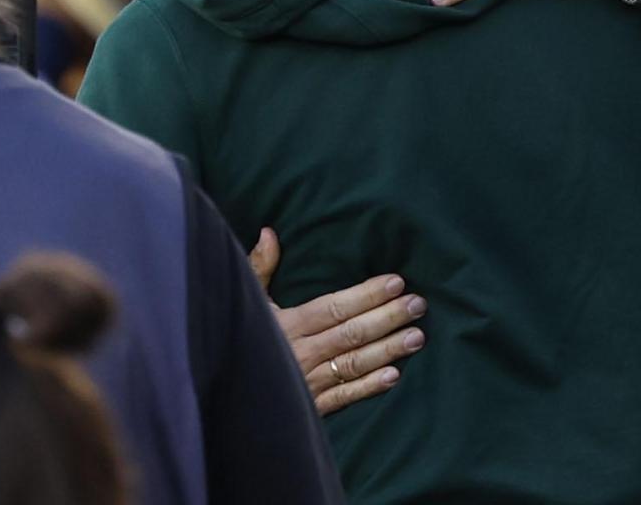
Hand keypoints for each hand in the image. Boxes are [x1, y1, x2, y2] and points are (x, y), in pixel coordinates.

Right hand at [248, 227, 426, 415]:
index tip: (396, 282)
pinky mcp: (310, 408)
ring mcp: (306, 382)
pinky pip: (342, 397)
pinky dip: (368, 387)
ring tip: (416, 337)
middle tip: (418, 305)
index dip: (366, 295)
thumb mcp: (245, 303)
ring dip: (387, 350)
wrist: (222, 396)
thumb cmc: (237, 341)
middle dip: (387, 318)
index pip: (333, 307)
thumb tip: (269, 232)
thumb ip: (259, 268)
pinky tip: (394, 376)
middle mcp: (298, 353)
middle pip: (350, 333)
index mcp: (286, 325)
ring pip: (352, 364)